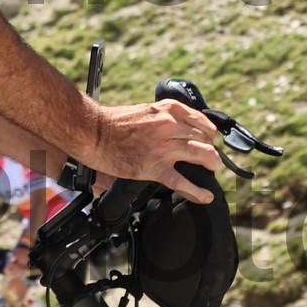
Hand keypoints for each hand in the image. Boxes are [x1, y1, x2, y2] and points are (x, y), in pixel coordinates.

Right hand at [88, 101, 219, 202]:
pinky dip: (197, 191)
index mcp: (169, 110)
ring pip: (203, 156)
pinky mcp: (154, 168)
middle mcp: (170, 126)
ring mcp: (163, 148)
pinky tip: (206, 196)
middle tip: (211, 160)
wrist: (93, 133)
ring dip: (212, 165)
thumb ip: (166, 118)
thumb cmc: (114, 122)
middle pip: (206, 140)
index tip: (210, 142)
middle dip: (213, 151)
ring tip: (212, 171)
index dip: (210, 135)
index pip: (203, 123)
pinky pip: (182, 182)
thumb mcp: (147, 110)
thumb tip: (181, 130)